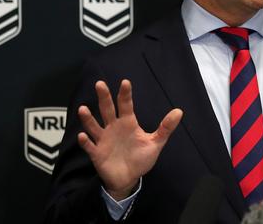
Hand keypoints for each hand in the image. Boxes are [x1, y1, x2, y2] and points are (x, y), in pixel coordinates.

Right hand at [77, 79, 182, 200]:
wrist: (129, 179)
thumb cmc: (140, 158)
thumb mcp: (155, 143)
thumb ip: (165, 128)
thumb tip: (179, 111)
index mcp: (128, 123)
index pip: (126, 105)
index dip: (125, 94)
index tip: (125, 82)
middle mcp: (114, 128)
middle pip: (107, 109)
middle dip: (104, 97)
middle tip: (100, 84)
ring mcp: (104, 140)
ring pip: (94, 126)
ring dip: (88, 118)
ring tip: (83, 109)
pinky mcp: (97, 153)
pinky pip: (89, 146)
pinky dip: (85, 141)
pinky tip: (83, 136)